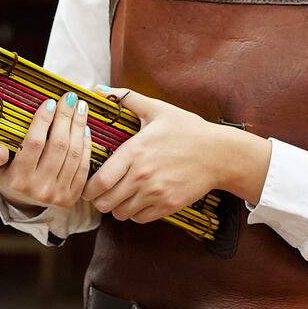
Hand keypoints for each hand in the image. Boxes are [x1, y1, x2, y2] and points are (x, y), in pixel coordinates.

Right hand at [0, 92, 90, 210]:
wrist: (24, 203)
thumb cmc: (8, 176)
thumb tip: (0, 149)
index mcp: (18, 180)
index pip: (34, 144)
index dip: (43, 121)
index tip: (50, 102)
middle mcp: (39, 189)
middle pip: (58, 146)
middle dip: (65, 118)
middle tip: (70, 98)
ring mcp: (58, 194)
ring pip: (73, 154)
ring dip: (79, 127)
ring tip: (80, 107)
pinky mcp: (73, 197)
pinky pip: (83, 167)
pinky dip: (86, 145)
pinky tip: (85, 128)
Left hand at [85, 91, 254, 223]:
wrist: (219, 153)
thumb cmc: (187, 130)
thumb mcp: (158, 109)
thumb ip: (127, 99)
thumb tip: (101, 90)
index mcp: (134, 152)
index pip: (100, 181)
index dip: (89, 188)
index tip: (89, 186)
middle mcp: (142, 176)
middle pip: (105, 202)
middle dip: (99, 199)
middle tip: (102, 193)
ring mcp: (155, 193)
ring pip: (121, 213)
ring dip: (117, 207)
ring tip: (120, 197)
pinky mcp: (168, 205)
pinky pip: (140, 218)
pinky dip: (135, 213)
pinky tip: (138, 201)